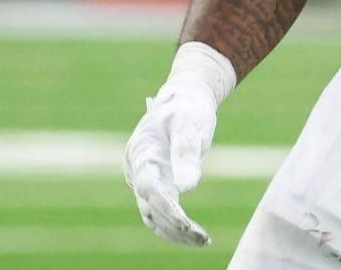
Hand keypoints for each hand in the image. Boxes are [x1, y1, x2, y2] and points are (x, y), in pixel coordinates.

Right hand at [125, 42, 235, 245]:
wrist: (184, 99)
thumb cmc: (188, 109)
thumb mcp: (190, 124)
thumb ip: (187, 153)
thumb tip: (187, 188)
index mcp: (143, 150)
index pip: (149, 186)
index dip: (165, 206)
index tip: (185, 223)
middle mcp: (138, 167)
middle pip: (149, 205)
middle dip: (173, 225)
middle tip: (202, 238)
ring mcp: (145, 177)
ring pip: (152, 214)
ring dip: (173, 231)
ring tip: (202, 241)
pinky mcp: (156, 184)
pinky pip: (159, 212)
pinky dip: (174, 226)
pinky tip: (195, 236)